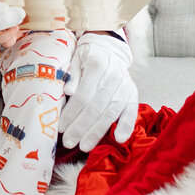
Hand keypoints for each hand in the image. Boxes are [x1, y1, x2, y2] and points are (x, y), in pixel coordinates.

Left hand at [60, 32, 137, 151]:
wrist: (108, 48)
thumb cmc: (87, 57)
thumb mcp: (75, 60)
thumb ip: (72, 76)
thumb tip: (68, 92)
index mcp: (97, 65)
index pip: (83, 95)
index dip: (72, 114)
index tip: (61, 127)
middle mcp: (113, 76)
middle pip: (96, 107)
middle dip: (81, 127)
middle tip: (68, 142)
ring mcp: (125, 86)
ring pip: (110, 113)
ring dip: (97, 132)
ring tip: (84, 146)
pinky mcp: (133, 94)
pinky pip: (131, 112)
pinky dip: (126, 126)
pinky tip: (118, 138)